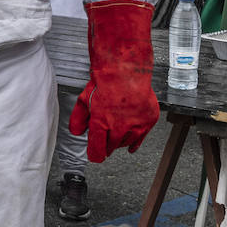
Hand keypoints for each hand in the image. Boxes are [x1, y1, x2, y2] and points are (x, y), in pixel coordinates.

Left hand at [69, 0, 159, 160]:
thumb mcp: (84, 100)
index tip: (95, 154)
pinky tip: (131, 144)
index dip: (95, 154)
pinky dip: (135, 140)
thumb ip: (78, 119)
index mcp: (101, 124)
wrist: (126, 71)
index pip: (97, 152)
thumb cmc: (104, 84)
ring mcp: (136, 125)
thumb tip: (77, 133)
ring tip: (117, 131)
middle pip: (111, 148)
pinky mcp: (149, 121)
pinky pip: (141, 138)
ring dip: (120, 140)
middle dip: (106, 144)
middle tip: (105, 136)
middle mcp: (119, 128)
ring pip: (126, 144)